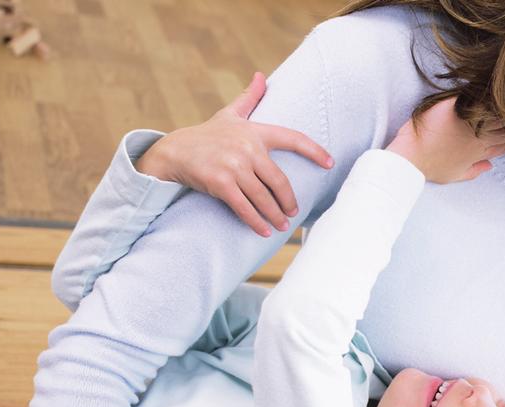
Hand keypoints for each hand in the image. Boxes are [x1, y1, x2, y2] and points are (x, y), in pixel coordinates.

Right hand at [135, 72, 333, 236]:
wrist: (174, 150)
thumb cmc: (208, 135)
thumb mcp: (230, 115)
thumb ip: (249, 98)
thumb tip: (261, 76)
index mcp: (255, 132)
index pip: (292, 138)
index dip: (313, 150)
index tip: (330, 163)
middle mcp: (247, 148)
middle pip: (279, 181)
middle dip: (288, 200)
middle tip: (292, 213)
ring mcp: (233, 166)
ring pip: (263, 197)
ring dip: (274, 215)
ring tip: (281, 225)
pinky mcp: (220, 183)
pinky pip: (244, 207)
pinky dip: (255, 222)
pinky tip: (263, 231)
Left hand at [386, 97, 504, 183]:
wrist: (408, 160)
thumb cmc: (429, 168)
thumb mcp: (454, 175)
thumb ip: (474, 170)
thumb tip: (489, 166)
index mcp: (479, 151)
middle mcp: (479, 137)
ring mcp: (468, 123)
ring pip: (497, 112)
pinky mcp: (455, 109)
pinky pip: (477, 99)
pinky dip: (490, 93)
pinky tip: (502, 84)